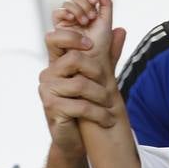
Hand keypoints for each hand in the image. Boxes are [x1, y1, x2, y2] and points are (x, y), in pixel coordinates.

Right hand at [40, 0, 127, 151]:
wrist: (75, 139)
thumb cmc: (85, 105)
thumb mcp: (98, 78)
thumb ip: (107, 55)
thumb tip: (121, 29)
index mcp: (56, 63)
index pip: (55, 38)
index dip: (73, 36)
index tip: (91, 45)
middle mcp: (47, 74)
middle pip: (74, 59)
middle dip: (98, 72)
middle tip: (111, 87)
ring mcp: (47, 91)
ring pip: (81, 84)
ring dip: (102, 96)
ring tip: (111, 106)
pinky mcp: (52, 109)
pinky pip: (81, 106)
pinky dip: (99, 113)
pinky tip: (108, 119)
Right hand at [54, 0, 114, 61]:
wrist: (91, 66)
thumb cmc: (100, 51)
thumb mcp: (106, 25)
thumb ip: (106, 7)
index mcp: (86, 17)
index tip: (96, 1)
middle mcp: (75, 20)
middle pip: (74, 0)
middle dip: (84, 4)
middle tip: (92, 17)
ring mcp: (65, 25)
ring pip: (65, 6)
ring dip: (77, 9)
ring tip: (86, 21)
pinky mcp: (57, 32)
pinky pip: (56, 15)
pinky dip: (64, 13)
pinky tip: (73, 19)